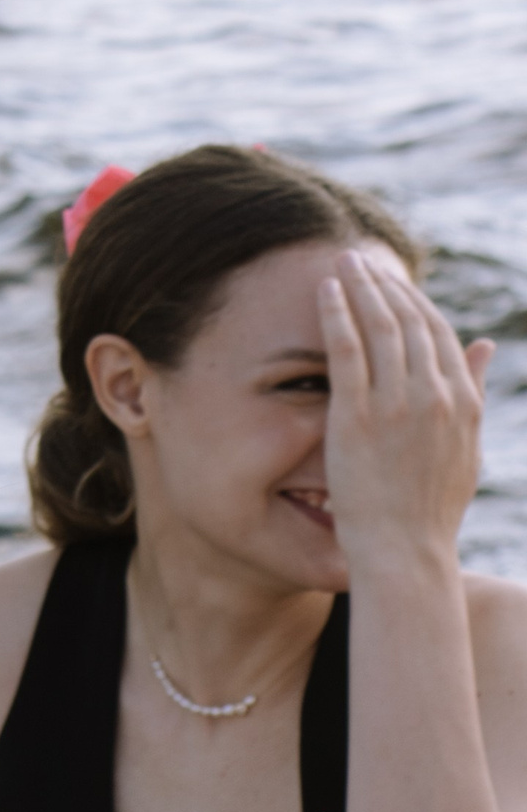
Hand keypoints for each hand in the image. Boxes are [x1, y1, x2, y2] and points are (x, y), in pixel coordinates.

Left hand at [319, 249, 492, 576]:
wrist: (404, 553)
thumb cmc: (430, 505)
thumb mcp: (466, 447)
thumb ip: (474, 391)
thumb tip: (486, 344)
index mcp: (462, 404)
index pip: (440, 334)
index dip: (414, 301)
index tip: (392, 279)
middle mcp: (435, 398)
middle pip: (409, 323)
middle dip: (384, 284)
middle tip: (361, 259)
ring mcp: (396, 406)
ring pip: (379, 328)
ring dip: (361, 287)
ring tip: (343, 262)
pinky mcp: (357, 416)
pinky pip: (346, 350)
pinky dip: (336, 314)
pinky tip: (325, 290)